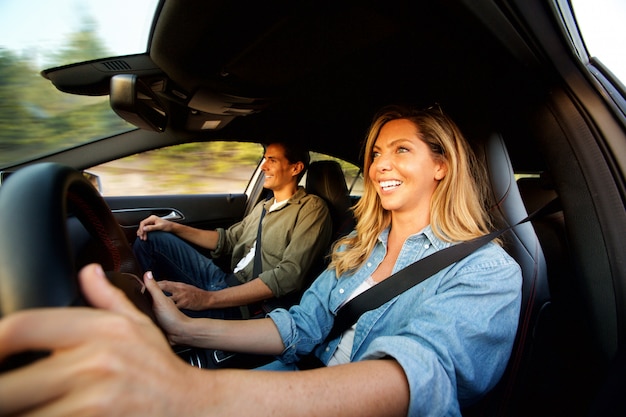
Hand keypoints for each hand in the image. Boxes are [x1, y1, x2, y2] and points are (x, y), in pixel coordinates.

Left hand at [0, 264, 202, 416]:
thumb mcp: (138, 324)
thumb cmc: (160, 369)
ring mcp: (94, 400)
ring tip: (18, 408)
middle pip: (8, 386)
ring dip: (16, 413)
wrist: (190, 406)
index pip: (22, 328)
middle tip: (2, 395)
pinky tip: (40, 414)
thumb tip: (87, 271)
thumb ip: (107, 297)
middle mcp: (94, 362)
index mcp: (100, 330)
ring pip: (24, 414)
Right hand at [136, 215, 172, 240]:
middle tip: (142, 237)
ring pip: (144, 228)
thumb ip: (152, 227)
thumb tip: (144, 228)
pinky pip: (146, 229)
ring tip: (143, 238)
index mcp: (152, 218)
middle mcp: (151, 220)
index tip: (141, 233)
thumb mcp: (159, 227)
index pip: (143, 223)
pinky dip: (144, 233)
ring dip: (143, 233)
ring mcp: (151, 223)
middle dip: (142, 232)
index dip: (141, 228)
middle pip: (143, 225)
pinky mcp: (152, 226)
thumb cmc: (167, 226)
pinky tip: (144, 236)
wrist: (172, 227)